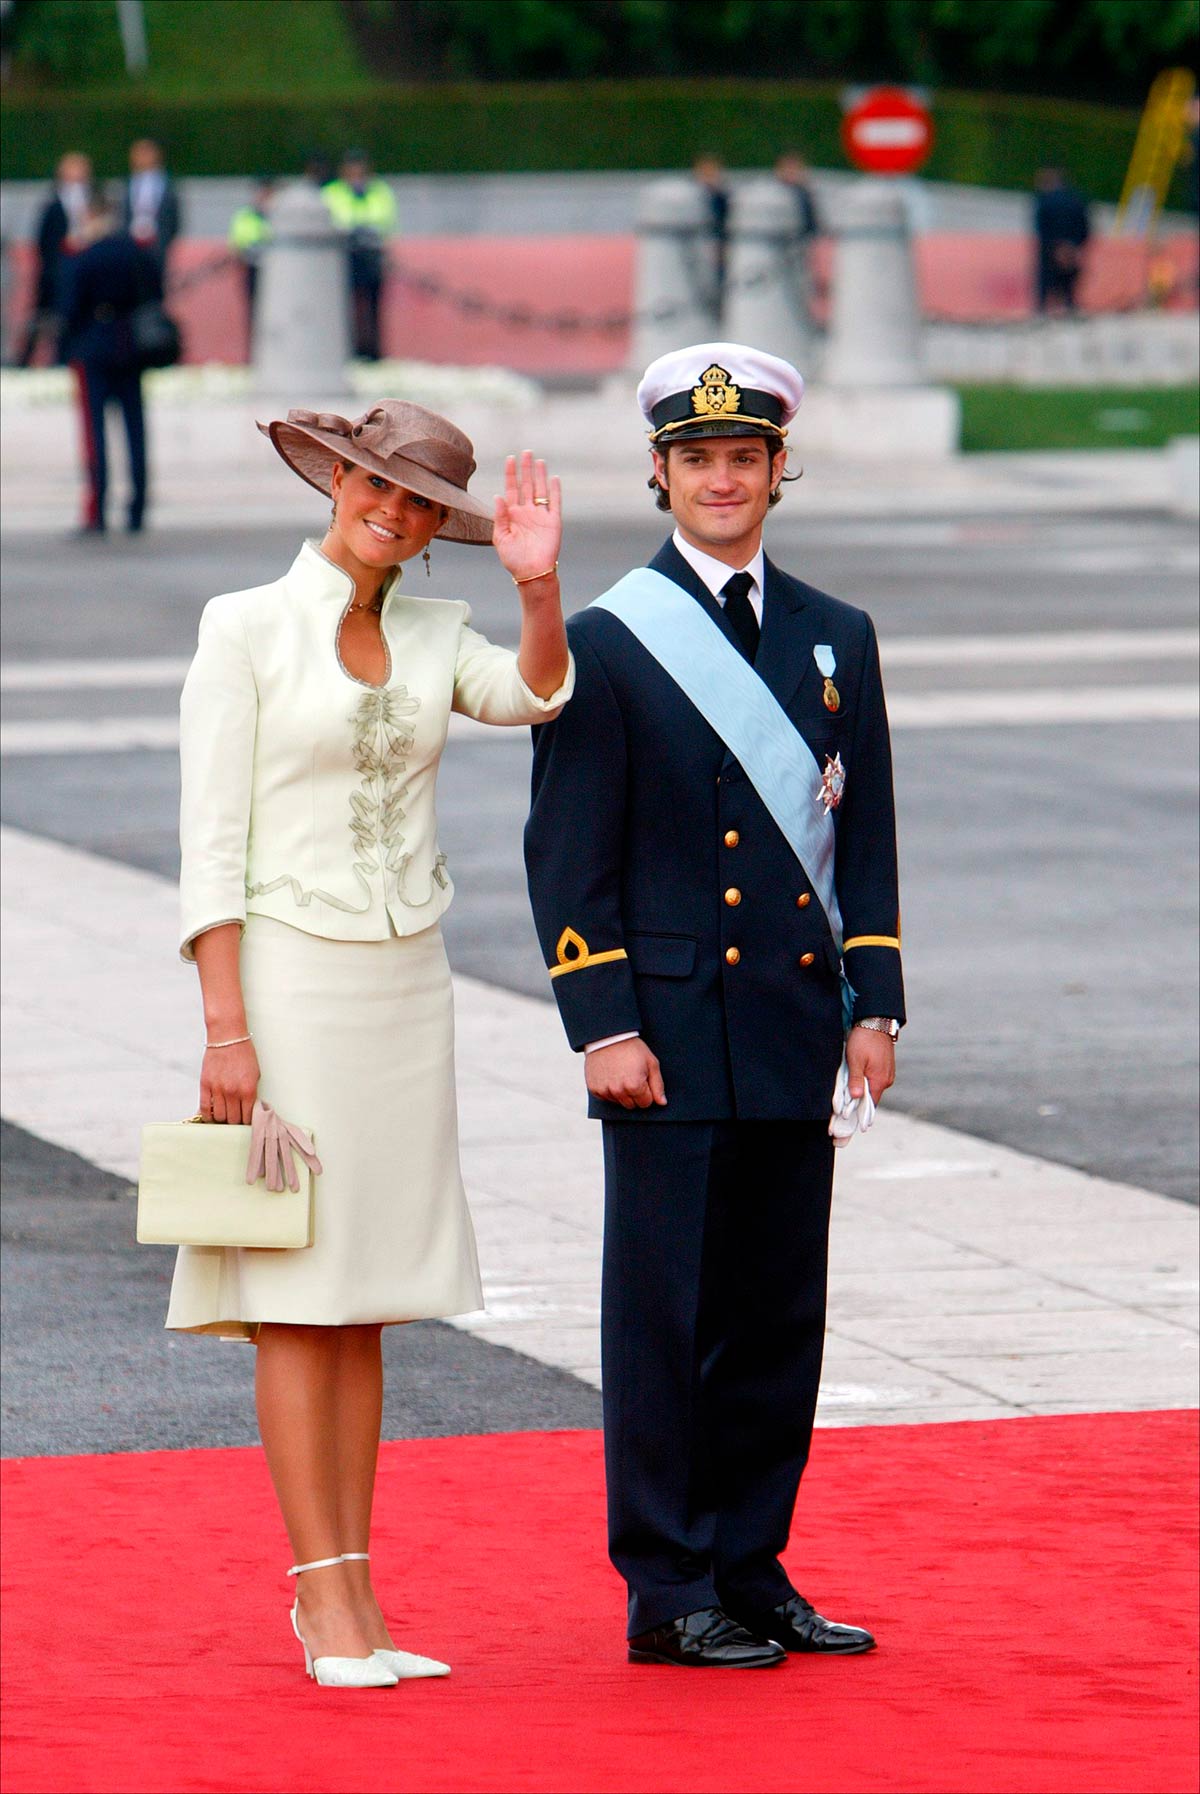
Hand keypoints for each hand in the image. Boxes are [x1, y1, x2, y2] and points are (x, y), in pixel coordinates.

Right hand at [200, 1040, 259, 1125]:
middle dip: (235, 1122)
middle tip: (235, 1119)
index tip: (246, 1123)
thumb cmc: (243, 1053)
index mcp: (248, 1090)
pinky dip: (208, 1116)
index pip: (248, 1116)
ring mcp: (218, 1090)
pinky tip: (211, 1116)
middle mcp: (233, 1092)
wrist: (227, 1037)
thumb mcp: (255, 1074)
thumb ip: (251, 1092)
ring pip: (219, 1116)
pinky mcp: (205, 1085)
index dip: (247, 1122)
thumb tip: (248, 1108)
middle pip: (233, 1119)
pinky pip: (205, 1108)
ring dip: (222, 1119)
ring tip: (225, 1116)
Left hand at [492, 451, 561, 582]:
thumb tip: (498, 496)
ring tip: (538, 460)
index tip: (510, 459)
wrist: (531, 573)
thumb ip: (500, 516)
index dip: (511, 474)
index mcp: (512, 514)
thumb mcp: (500, 537)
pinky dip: (555, 491)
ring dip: (540, 475)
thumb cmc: (513, 559)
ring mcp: (540, 516)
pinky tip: (553, 478)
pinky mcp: (553, 522)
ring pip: (541, 490)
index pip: (511, 489)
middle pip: (527, 485)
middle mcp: (527, 512)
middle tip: (526, 452)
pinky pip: (555, 503)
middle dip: (526, 469)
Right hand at [585, 1039, 666, 1109]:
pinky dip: (609, 1089)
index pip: (646, 1103)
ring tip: (620, 1074)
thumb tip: (662, 1103)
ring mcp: (605, 1090)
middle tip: (632, 1076)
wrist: (608, 1036)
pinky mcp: (594, 1089)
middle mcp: (618, 1091)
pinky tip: (610, 1075)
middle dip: (634, 1094)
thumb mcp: (651, 1063)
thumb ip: (658, 1085)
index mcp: (635, 1086)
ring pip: (618, 1102)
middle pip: (632, 1105)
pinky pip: (605, 1097)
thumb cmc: (632, 1048)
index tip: (643, 1079)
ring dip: (621, 1092)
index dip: (647, 1092)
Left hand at [846, 1027, 894, 1103]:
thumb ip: (856, 1080)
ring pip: (872, 1087)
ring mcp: (888, 1073)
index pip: (870, 1104)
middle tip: (844, 1096)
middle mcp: (887, 1079)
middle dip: (858, 1097)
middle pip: (871, 1096)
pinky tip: (858, 1073)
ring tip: (850, 1081)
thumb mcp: (855, 1060)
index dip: (858, 1109)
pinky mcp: (886, 1067)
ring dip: (862, 1087)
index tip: (847, 1112)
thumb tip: (856, 1097)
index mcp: (880, 1080)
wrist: (875, 1022)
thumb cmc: (864, 1039)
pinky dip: (866, 1079)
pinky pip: (875, 1078)